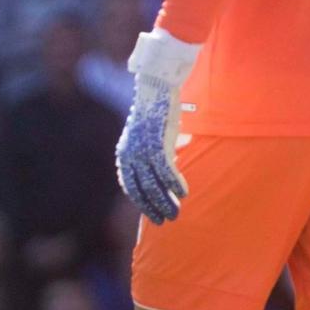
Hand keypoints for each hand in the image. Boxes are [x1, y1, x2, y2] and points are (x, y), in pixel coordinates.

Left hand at [116, 29, 198, 222]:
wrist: (155, 90)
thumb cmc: (154, 114)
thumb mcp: (146, 138)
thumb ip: (150, 156)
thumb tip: (165, 173)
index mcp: (125, 154)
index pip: (130, 186)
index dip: (141, 202)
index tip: (151, 214)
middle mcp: (130, 155)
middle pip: (141, 190)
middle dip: (153, 207)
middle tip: (166, 220)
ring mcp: (143, 151)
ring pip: (154, 184)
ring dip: (166, 201)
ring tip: (177, 211)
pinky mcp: (158, 145)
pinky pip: (167, 171)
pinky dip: (176, 183)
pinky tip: (184, 193)